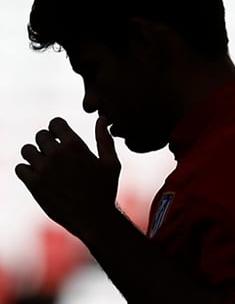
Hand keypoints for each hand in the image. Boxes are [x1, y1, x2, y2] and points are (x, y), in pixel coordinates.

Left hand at [15, 116, 121, 236]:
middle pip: (40, 135)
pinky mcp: (34, 184)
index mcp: (75, 145)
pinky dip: (27, 171)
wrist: (93, 218)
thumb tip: (101, 118)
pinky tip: (40, 177)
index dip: (58, 129)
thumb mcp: (111, 163)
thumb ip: (104, 139)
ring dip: (35, 155)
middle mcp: (57, 154)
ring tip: (46, 165)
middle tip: (57, 155)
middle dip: (48, 143)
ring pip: (27, 150)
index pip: (55, 123)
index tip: (62, 139)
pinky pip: (20, 168)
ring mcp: (43, 169)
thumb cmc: (105, 190)